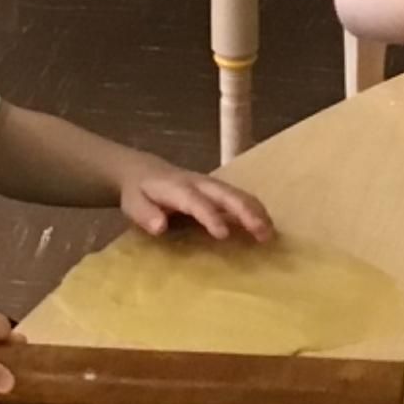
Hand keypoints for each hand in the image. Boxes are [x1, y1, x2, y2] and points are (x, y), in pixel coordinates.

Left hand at [119, 160, 274, 240]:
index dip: (211, 216)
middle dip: (246, 212)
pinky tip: (266, 227)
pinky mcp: (218, 190)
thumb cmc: (139, 192)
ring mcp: (211, 185)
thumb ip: (145, 214)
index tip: (223, 234)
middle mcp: (199, 183)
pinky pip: (240, 197)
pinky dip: (255, 210)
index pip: (197, 202)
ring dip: (256, 211)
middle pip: (227, 194)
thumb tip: (160, 227)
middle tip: (262, 233)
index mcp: (177, 188)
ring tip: (270, 233)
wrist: (143, 169)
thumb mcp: (132, 203)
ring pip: (239, 194)